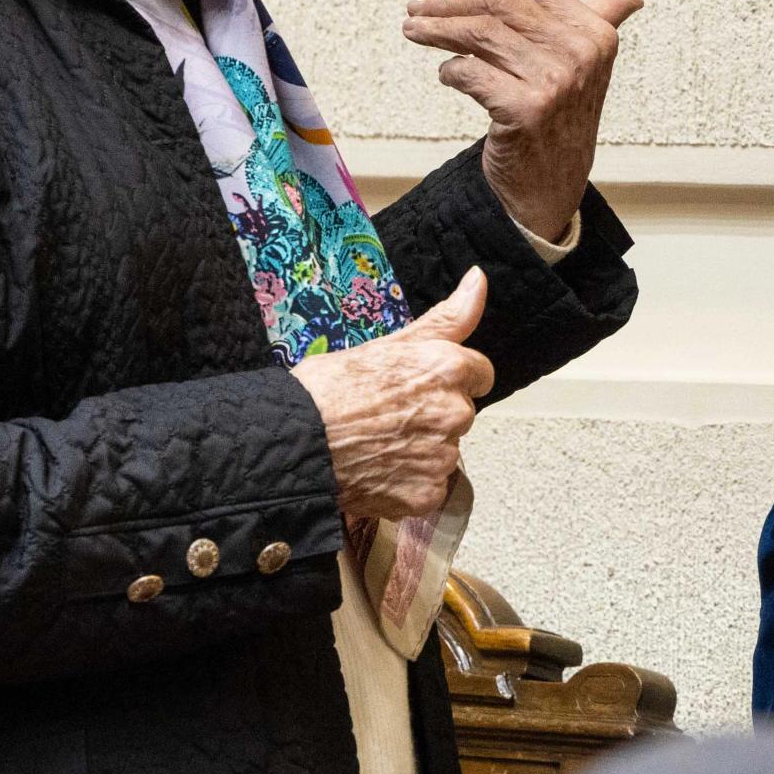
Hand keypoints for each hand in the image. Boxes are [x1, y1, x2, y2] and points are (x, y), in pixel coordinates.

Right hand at [294, 271, 494, 520]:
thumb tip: (479, 279)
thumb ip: (446, 318)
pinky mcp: (427, 494)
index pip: (479, 374)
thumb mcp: (387, 343)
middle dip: (433, 414)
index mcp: (447, 369)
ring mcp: (442, 457)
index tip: (420, 386)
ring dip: (421, 450)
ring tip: (378, 445)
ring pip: (444, 451)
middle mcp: (454, 412)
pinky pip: (430, 487)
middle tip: (388, 416)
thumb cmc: (329, 389)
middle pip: (460, 413)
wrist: (294, 443)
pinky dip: (409, 483)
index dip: (449, 379)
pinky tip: (378, 471)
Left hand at [403, 0, 643, 244]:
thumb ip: (601, 27)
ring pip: (481, 35)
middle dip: (450, 3)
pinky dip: (450, 71)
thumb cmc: (561, 122)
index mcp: (597, 34)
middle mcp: (581, 55)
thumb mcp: (588, 70)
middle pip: (501, 6)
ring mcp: (555, 83)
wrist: (553, 187)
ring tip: (413, 29)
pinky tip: (446, 74)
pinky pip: (471, 73)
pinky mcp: (525, 110)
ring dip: (438, 29)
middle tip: (416, 6)